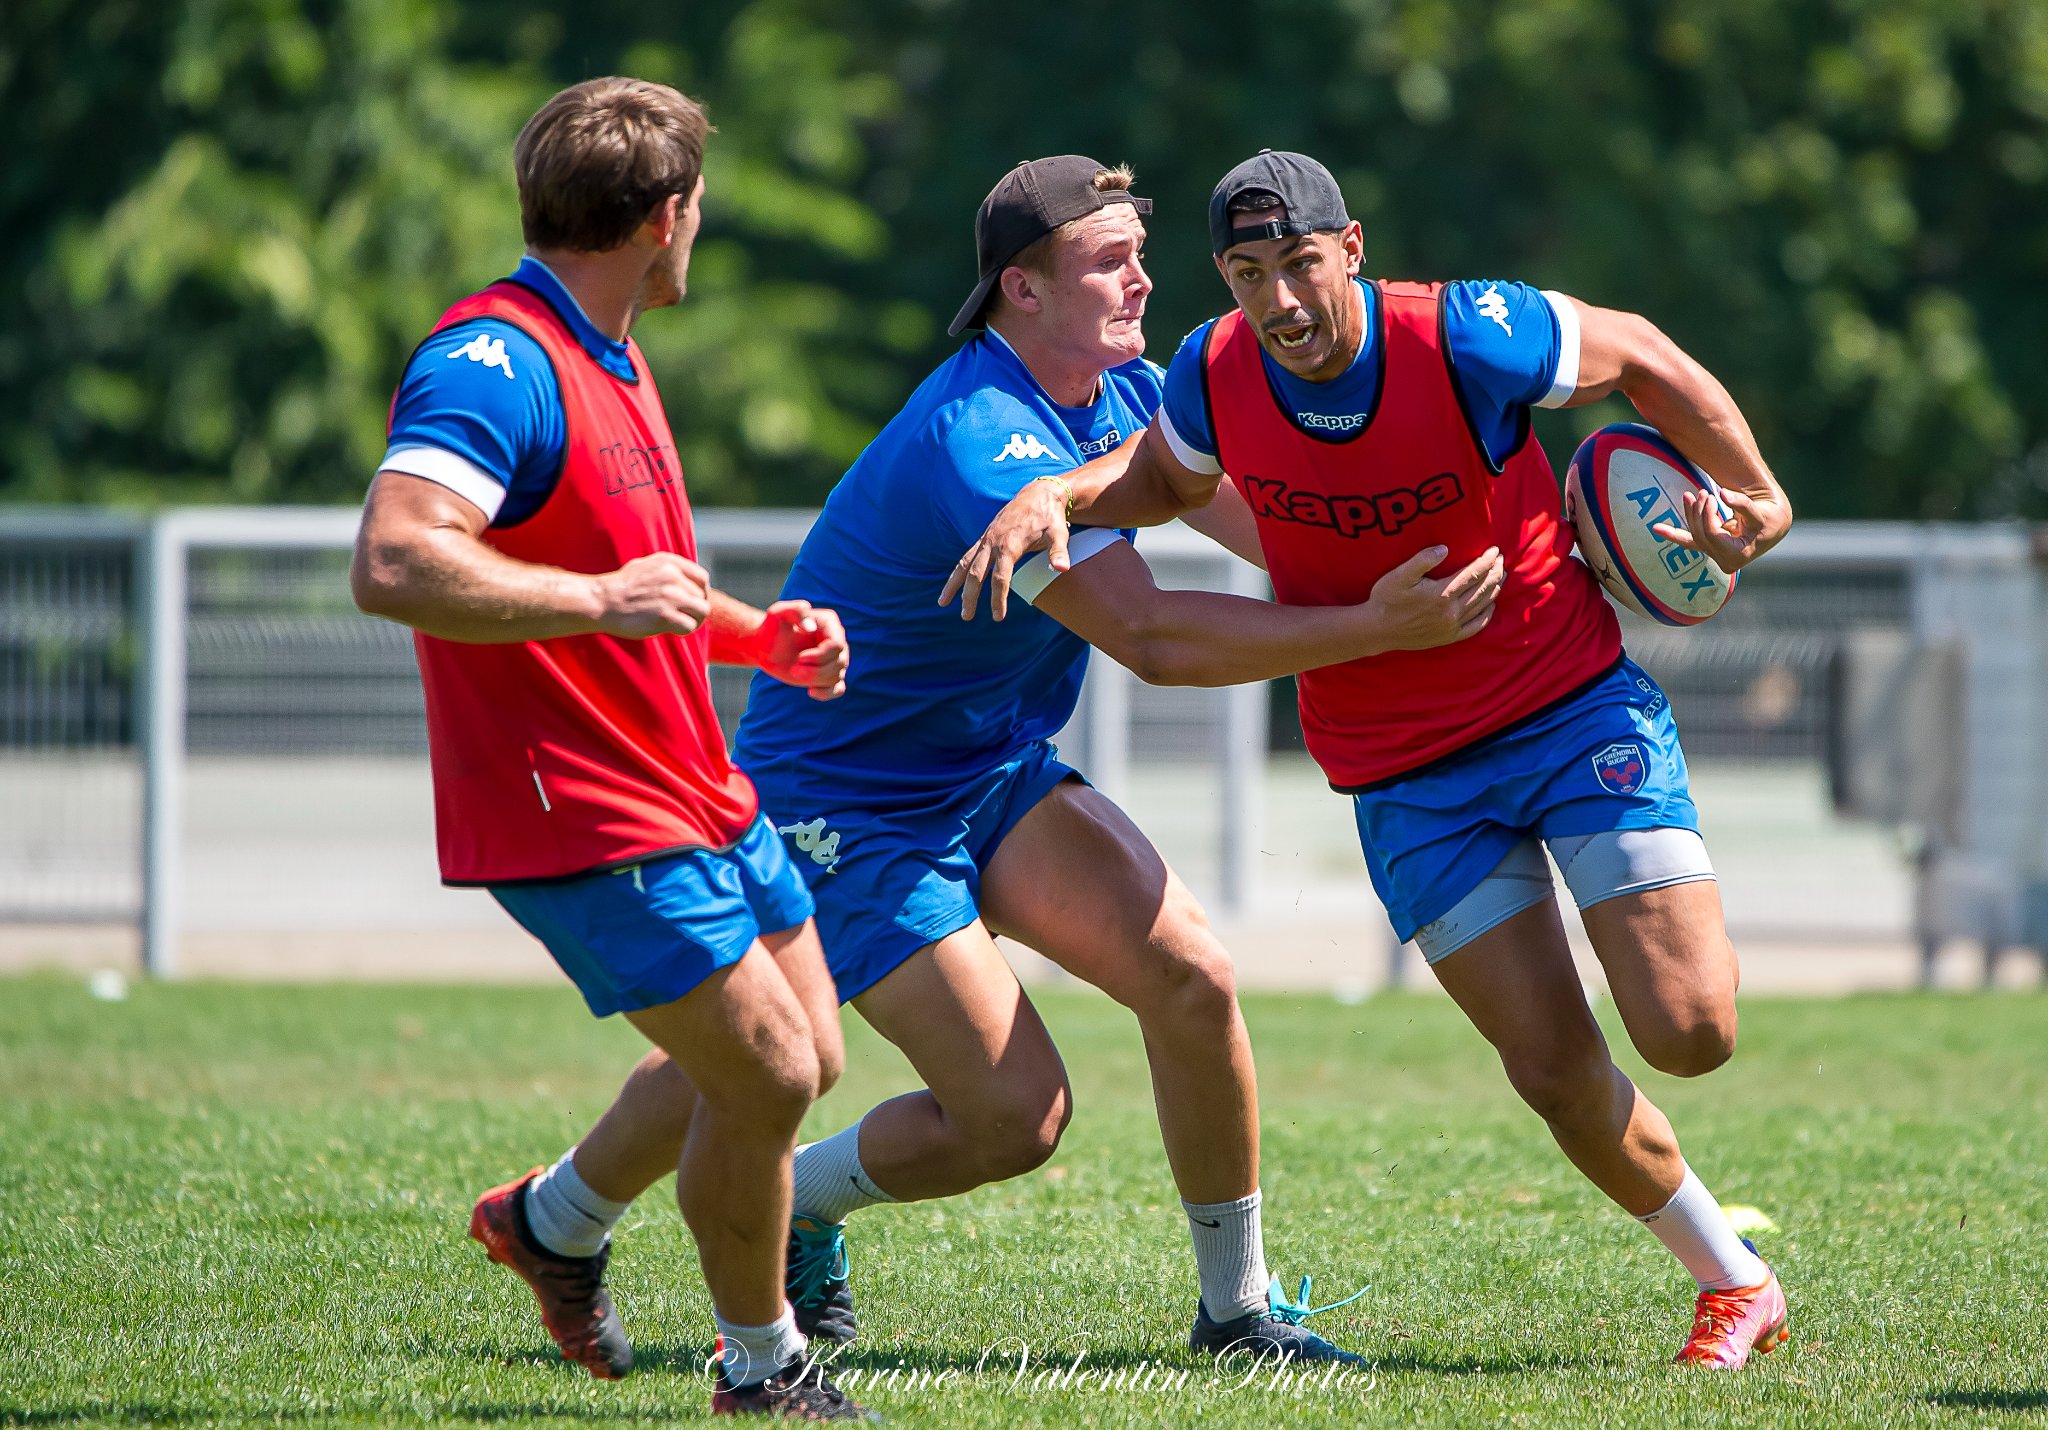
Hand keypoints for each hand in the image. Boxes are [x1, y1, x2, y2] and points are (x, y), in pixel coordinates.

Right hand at [590, 552, 711, 636]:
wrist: (601, 600)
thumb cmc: (622, 587)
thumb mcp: (646, 566)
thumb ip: (668, 570)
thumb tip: (688, 579)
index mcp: (669, 562)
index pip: (702, 578)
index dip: (700, 593)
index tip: (691, 602)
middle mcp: (673, 576)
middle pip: (702, 597)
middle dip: (694, 609)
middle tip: (680, 616)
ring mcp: (670, 596)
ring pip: (702, 611)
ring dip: (693, 620)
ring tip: (678, 623)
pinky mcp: (665, 615)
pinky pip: (690, 626)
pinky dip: (683, 630)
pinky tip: (670, 629)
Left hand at [750, 600, 849, 700]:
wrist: (766, 645)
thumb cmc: (772, 627)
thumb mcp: (778, 613)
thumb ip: (795, 611)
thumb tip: (811, 628)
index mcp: (829, 623)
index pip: (836, 645)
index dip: (820, 656)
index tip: (800, 658)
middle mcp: (837, 641)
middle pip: (839, 663)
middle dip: (816, 671)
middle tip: (794, 669)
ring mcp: (834, 659)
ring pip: (837, 676)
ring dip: (815, 680)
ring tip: (795, 673)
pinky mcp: (828, 675)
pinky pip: (838, 689)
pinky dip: (827, 693)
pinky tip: (810, 692)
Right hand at [938, 478, 1069, 621]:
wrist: (1037, 494)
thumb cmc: (1049, 516)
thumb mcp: (1059, 533)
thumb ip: (1058, 553)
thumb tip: (1062, 569)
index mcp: (1009, 544)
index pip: (1000, 577)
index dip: (998, 598)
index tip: (998, 617)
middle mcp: (992, 542)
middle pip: (976, 574)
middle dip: (970, 596)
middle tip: (967, 617)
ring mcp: (986, 539)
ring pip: (964, 564)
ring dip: (953, 585)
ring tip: (942, 603)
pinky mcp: (984, 538)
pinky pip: (966, 556)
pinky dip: (957, 572)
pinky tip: (952, 585)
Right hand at [1365, 545, 1504, 651]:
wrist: (1377, 630)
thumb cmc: (1385, 599)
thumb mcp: (1398, 576)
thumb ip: (1422, 560)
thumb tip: (1444, 548)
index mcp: (1441, 594)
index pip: (1473, 573)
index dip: (1487, 561)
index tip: (1494, 550)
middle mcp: (1451, 611)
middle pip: (1482, 588)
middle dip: (1495, 572)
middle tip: (1501, 560)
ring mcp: (1452, 626)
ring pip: (1482, 605)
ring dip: (1495, 589)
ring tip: (1501, 576)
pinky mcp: (1449, 637)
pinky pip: (1476, 626)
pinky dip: (1487, 614)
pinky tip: (1491, 605)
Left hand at [1651, 487, 1782, 572]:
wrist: (1774, 527)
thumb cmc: (1768, 519)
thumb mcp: (1758, 512)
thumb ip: (1741, 504)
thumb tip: (1722, 493)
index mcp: (1737, 555)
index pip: (1711, 533)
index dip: (1707, 513)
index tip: (1710, 495)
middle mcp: (1725, 561)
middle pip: (1701, 534)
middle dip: (1698, 512)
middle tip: (1701, 492)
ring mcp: (1716, 557)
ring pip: (1695, 535)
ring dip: (1689, 515)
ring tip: (1688, 495)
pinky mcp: (1711, 550)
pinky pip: (1690, 543)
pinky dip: (1674, 534)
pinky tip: (1657, 528)